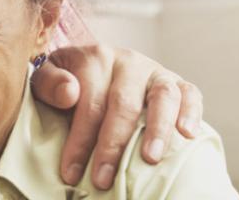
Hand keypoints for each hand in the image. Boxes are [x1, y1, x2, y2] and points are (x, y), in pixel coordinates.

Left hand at [31, 45, 203, 189]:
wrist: (95, 65)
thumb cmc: (69, 83)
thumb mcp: (47, 79)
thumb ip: (48, 84)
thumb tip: (69, 93)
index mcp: (94, 58)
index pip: (89, 102)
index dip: (80, 140)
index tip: (70, 172)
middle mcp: (128, 61)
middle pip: (123, 104)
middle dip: (112, 145)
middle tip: (103, 178)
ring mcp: (154, 71)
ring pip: (162, 96)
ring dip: (157, 129)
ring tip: (150, 159)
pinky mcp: (176, 82)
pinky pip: (190, 93)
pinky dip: (192, 112)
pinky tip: (188, 135)